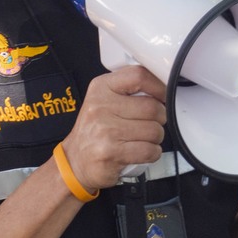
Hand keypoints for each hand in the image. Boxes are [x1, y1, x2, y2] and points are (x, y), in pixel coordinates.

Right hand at [60, 65, 166, 192]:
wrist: (75, 161)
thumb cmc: (94, 131)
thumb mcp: (103, 100)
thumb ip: (127, 90)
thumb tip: (162, 88)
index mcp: (101, 88)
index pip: (138, 76)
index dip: (158, 86)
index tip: (162, 96)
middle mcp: (101, 106)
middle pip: (152, 107)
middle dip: (159, 119)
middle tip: (150, 124)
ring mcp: (105, 130)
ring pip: (154, 131)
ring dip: (155, 138)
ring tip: (142, 139)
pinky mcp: (111, 152)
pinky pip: (149, 150)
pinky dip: (152, 153)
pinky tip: (140, 151)